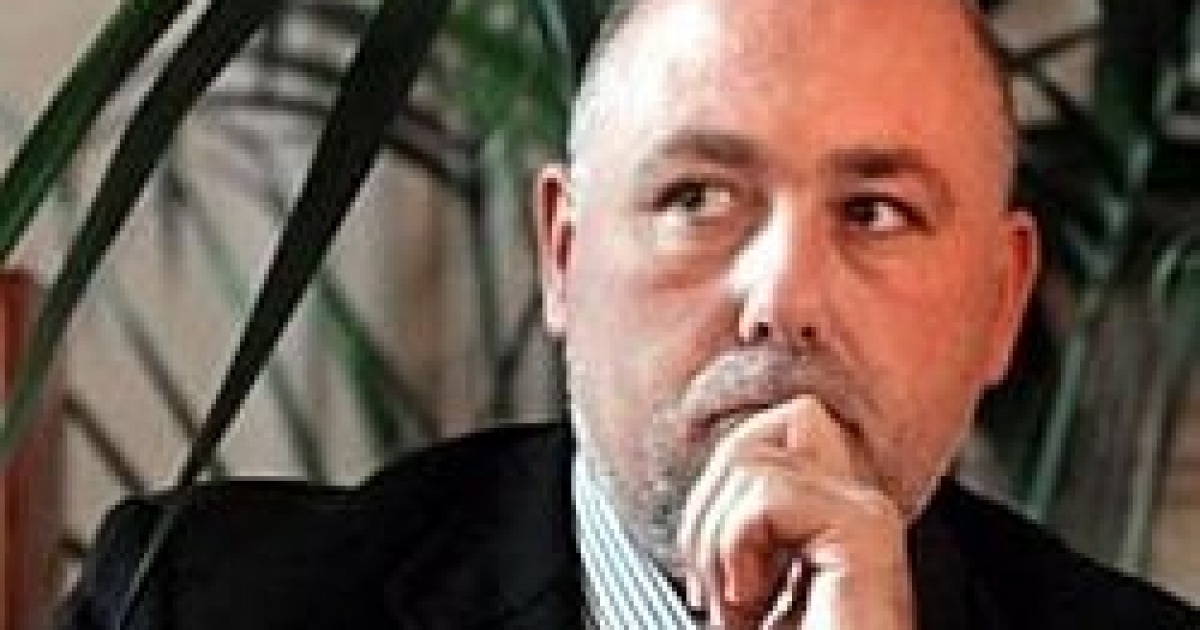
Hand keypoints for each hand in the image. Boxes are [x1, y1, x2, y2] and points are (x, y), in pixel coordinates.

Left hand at [676, 397, 913, 628]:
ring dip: (717, 541)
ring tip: (740, 606)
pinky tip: (754, 605)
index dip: (717, 492)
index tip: (714, 580)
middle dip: (711, 505)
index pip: (768, 434)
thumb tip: (708, 474)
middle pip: (764, 429)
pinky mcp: (864, 531)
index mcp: (827, 523)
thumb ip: (739, 529)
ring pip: (755, 457)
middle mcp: (856, 511)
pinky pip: (768, 493)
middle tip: (721, 592)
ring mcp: (866, 517)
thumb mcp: (740, 589)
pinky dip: (735, 550)